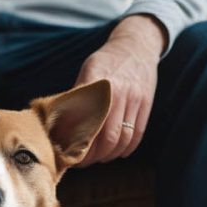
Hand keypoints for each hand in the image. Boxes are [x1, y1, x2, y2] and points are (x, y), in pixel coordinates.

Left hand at [73, 15, 165, 165]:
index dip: (80, 145)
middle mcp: (118, 93)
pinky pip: (137, 135)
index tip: (70, 154)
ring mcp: (135, 99)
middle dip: (94, 155)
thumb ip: (77, 95)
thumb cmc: (106, 61)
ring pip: (123, 139)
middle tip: (83, 161)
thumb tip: (59, 124)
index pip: (88, 124)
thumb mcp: (87, 71)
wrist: (137, 46)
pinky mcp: (146, 105)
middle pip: (107, 138)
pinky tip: (116, 152)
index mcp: (98, 84)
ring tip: (98, 158)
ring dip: (110, 154)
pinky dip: (126, 148)